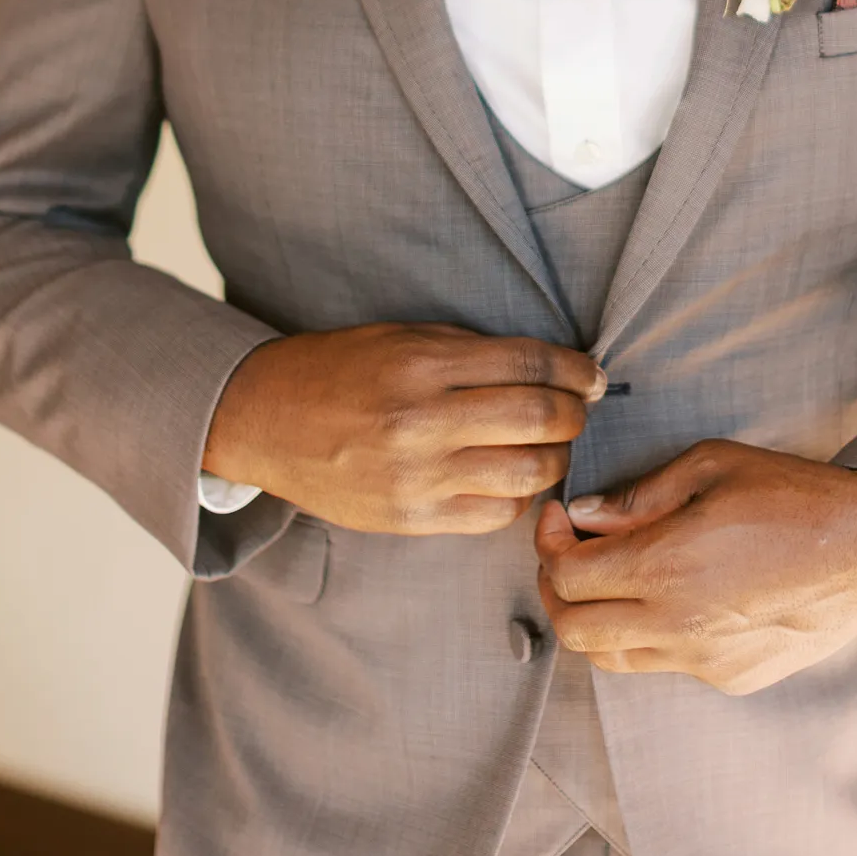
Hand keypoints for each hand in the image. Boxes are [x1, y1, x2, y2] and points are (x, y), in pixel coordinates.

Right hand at [203, 324, 605, 535]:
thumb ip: (473, 352)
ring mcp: (417, 476)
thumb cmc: (340, 370)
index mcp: (422, 363)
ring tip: (548, 446)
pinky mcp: (412, 518)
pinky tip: (512, 477)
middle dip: (575, 413)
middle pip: (540, 419)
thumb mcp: (404, 336)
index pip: (529, 363)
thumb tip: (550, 366)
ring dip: (555, 458)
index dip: (574, 368)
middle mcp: (422, 420)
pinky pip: (495, 515)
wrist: (266, 420)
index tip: (590, 374)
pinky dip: (519, 496)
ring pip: (528, 474)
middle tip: (578, 408)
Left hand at [533, 440, 856, 693]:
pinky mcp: (728, 677)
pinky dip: (644, 635)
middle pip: (574, 629)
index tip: (557, 518)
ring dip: (592, 619)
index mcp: (668, 566)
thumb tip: (584, 516)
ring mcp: (703, 660)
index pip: (568, 577)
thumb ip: (639, 497)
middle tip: (566, 552)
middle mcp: (678, 624)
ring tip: (606, 578)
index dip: (548, 545)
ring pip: (611, 658)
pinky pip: (662, 664)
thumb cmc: (794, 497)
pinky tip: (666, 597)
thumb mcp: (712, 466)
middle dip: (555, 588)